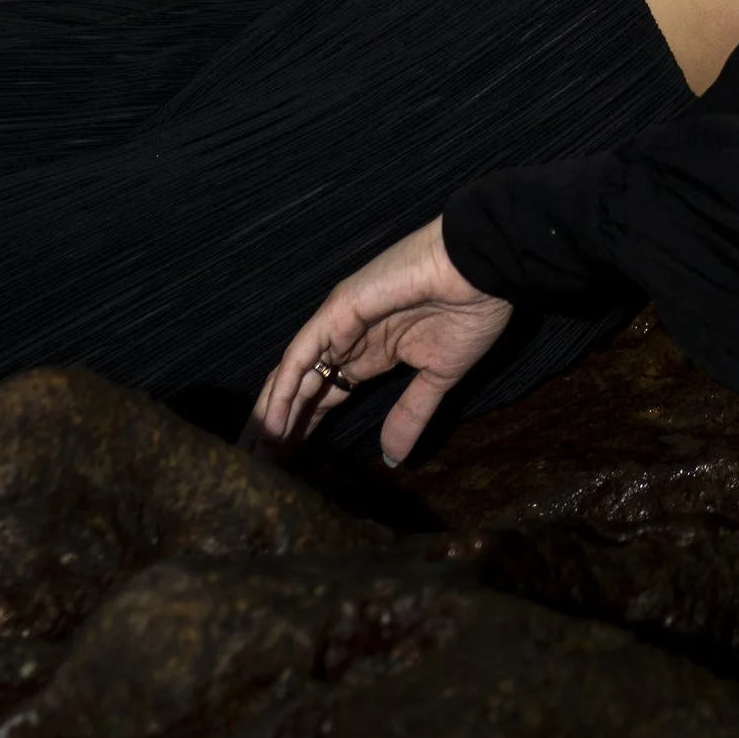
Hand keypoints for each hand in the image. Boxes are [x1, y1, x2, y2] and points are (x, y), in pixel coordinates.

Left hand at [244, 216, 510, 469]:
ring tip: (255, 456)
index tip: (289, 465)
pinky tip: (273, 424)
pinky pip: (302, 355)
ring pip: (293, 374)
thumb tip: (394, 457)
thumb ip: (411, 414)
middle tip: (258, 469)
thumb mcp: (439, 376)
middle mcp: (347, 339)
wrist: (483, 268)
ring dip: (271, 415)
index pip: (325, 396)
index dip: (306, 428)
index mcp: (371, 353)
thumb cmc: (470, 312)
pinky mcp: (337, 311)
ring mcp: (338, 324)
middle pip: (301, 388)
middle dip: (280, 427)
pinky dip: (285, 390)